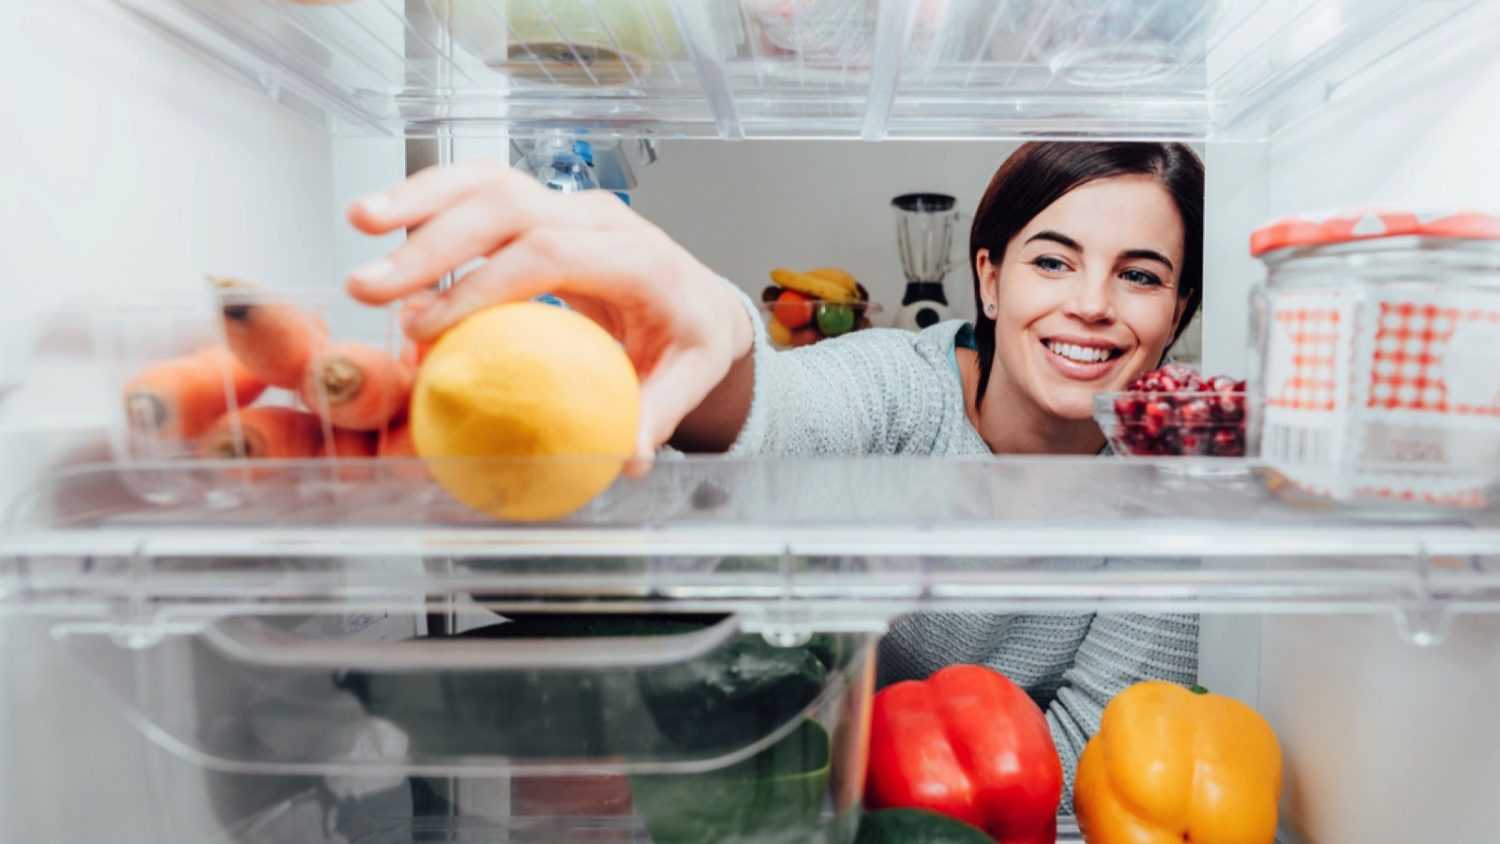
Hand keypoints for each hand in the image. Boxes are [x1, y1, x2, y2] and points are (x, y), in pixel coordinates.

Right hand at [345, 162, 753, 462]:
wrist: (699, 300)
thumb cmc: (689, 339)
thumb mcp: (689, 379)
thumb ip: (657, 414)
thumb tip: (627, 458)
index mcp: (637, 258)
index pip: (551, 254)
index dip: (484, 285)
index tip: (429, 327)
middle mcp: (599, 218)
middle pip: (508, 208)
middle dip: (433, 242)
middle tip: (372, 287)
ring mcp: (567, 205)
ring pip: (488, 182)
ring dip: (419, 199)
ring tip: (359, 222)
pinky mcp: (541, 207)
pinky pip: (480, 189)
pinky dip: (429, 198)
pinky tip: (380, 218)